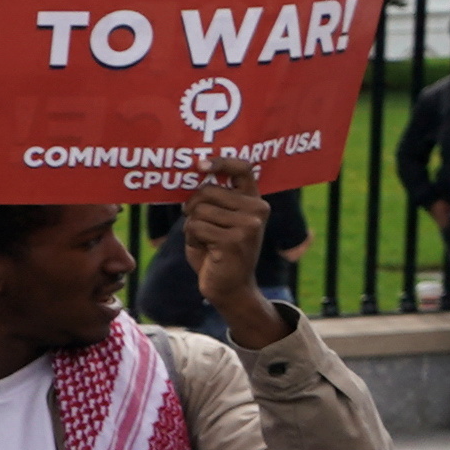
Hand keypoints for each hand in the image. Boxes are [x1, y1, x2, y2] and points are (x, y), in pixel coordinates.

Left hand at [180, 161, 278, 342]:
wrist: (230, 288)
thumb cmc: (218, 252)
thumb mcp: (218, 220)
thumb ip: (212, 199)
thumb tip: (195, 174)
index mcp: (254, 201)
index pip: (243, 168)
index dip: (221, 162)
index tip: (200, 165)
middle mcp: (257, 209)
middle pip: (206, 190)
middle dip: (193, 208)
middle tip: (200, 226)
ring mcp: (249, 224)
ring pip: (198, 210)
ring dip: (192, 227)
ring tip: (207, 242)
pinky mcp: (235, 240)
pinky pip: (196, 227)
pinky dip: (192, 239)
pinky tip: (206, 250)